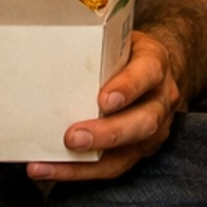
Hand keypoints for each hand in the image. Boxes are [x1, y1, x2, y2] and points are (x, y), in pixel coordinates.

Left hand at [28, 30, 183, 183]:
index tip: (104, 100)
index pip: (147, 74)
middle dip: (107, 134)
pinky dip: (78, 172)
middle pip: (143, 122)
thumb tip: (46, 34)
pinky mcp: (139, 151)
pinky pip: (112, 167)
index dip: (128, 88)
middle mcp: (161, 100)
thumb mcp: (118, 38)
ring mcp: (154, 130)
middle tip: (73, 137)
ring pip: (128, 152)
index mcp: (155, 64)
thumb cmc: (126, 53)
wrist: (155, 69)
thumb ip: (94, 42)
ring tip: (50, 164)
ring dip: (87, 164)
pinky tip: (48, 169)